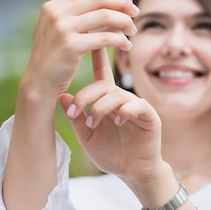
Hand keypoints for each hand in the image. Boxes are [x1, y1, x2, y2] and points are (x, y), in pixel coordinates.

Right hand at [21, 0, 138, 99]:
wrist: (40, 82)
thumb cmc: (51, 55)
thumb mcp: (49, 27)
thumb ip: (57, 5)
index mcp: (53, 6)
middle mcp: (56, 13)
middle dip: (122, 2)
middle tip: (135, 11)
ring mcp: (63, 29)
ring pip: (105, 16)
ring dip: (124, 22)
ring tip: (132, 30)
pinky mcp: (71, 46)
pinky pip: (104, 38)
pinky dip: (119, 40)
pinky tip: (126, 45)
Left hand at [58, 48, 164, 183]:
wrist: (133, 173)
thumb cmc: (111, 154)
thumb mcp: (87, 135)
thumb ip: (76, 116)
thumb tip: (61, 96)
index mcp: (109, 100)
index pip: (102, 72)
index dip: (96, 55)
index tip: (87, 36)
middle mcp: (123, 99)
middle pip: (103, 85)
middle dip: (86, 96)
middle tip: (76, 112)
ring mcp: (137, 106)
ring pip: (116, 95)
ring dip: (100, 107)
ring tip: (92, 122)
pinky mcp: (149, 116)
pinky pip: (137, 105)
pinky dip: (125, 111)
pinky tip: (118, 121)